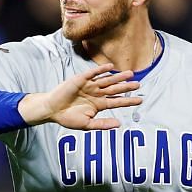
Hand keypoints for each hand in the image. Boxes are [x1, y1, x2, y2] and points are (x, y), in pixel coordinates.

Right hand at [20, 66, 141, 129]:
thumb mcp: (86, 124)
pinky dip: (101, 70)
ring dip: (118, 77)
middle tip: (138, 84)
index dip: (128, 101)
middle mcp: (96, 94)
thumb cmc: (67, 118)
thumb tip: (119, 124)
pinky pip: (93, 73)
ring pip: (107, 80)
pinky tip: (111, 67)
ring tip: (130, 74)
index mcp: (98, 104)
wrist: (51, 110)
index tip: (140, 100)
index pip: (116, 101)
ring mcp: (89, 86)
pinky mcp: (81, 79)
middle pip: (114, 89)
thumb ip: (102, 124)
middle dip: (126, 87)